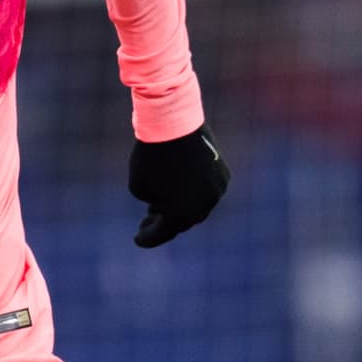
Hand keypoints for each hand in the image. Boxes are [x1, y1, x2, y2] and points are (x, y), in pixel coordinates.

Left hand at [128, 123, 229, 247]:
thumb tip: (164, 205)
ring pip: (198, 208)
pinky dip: (193, 194)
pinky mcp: (223, 174)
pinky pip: (207, 191)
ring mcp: (216, 190)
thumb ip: (153, 204)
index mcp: (180, 213)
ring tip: (163, 206)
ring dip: (181, 209)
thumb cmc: (150, 156)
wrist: (173, 122)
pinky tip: (181, 189)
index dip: (148, 238)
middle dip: (165, 223)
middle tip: (149, 222)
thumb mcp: (138, 186)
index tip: (138, 240)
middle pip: (182, 222)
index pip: (162, 233)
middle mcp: (203, 206)